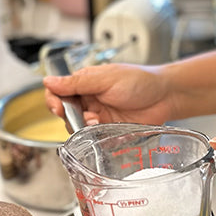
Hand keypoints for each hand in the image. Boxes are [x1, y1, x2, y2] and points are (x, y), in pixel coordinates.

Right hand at [43, 63, 173, 127]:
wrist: (167, 97)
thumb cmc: (141, 81)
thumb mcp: (106, 78)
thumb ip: (77, 82)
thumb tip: (48, 81)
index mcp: (86, 82)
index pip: (58, 91)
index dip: (54, 100)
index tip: (58, 106)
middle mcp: (90, 99)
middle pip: (65, 111)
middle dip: (67, 115)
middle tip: (77, 115)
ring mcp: (99, 115)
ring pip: (77, 126)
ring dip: (81, 125)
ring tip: (94, 120)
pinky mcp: (108, 130)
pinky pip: (92, 137)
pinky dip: (92, 134)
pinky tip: (100, 127)